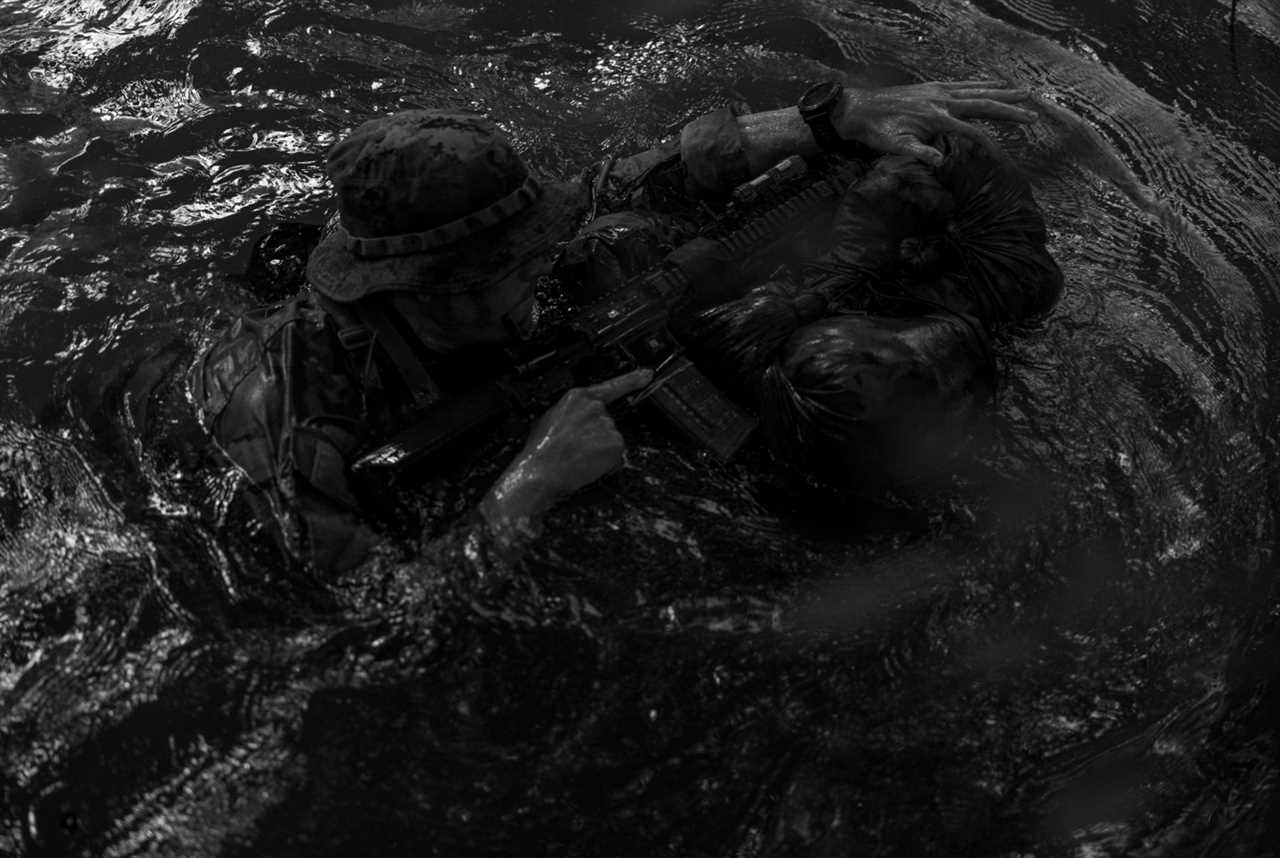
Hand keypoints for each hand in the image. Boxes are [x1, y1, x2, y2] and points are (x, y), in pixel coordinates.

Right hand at [481, 368, 653, 535]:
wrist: (541, 471)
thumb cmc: (540, 449)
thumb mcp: (549, 419)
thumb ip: (571, 413)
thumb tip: (577, 420)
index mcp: (578, 398)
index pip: (612, 386)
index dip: (633, 379)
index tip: (647, 375)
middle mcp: (596, 408)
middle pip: (607, 420)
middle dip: (596, 434)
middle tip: (577, 448)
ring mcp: (608, 425)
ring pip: (611, 439)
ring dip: (600, 449)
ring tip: (578, 457)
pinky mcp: (615, 444)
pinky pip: (616, 454)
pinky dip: (606, 462)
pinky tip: (587, 464)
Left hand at [832, 80, 1036, 165]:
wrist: (860, 109)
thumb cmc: (877, 132)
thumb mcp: (896, 147)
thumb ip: (920, 153)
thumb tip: (940, 162)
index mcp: (936, 117)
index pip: (971, 131)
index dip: (989, 144)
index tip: (1004, 155)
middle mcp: (942, 100)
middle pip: (984, 105)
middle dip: (1009, 111)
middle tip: (1033, 115)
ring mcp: (939, 91)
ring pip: (978, 91)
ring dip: (1002, 93)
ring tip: (1025, 94)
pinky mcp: (933, 87)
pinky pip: (964, 85)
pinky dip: (983, 84)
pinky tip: (994, 84)